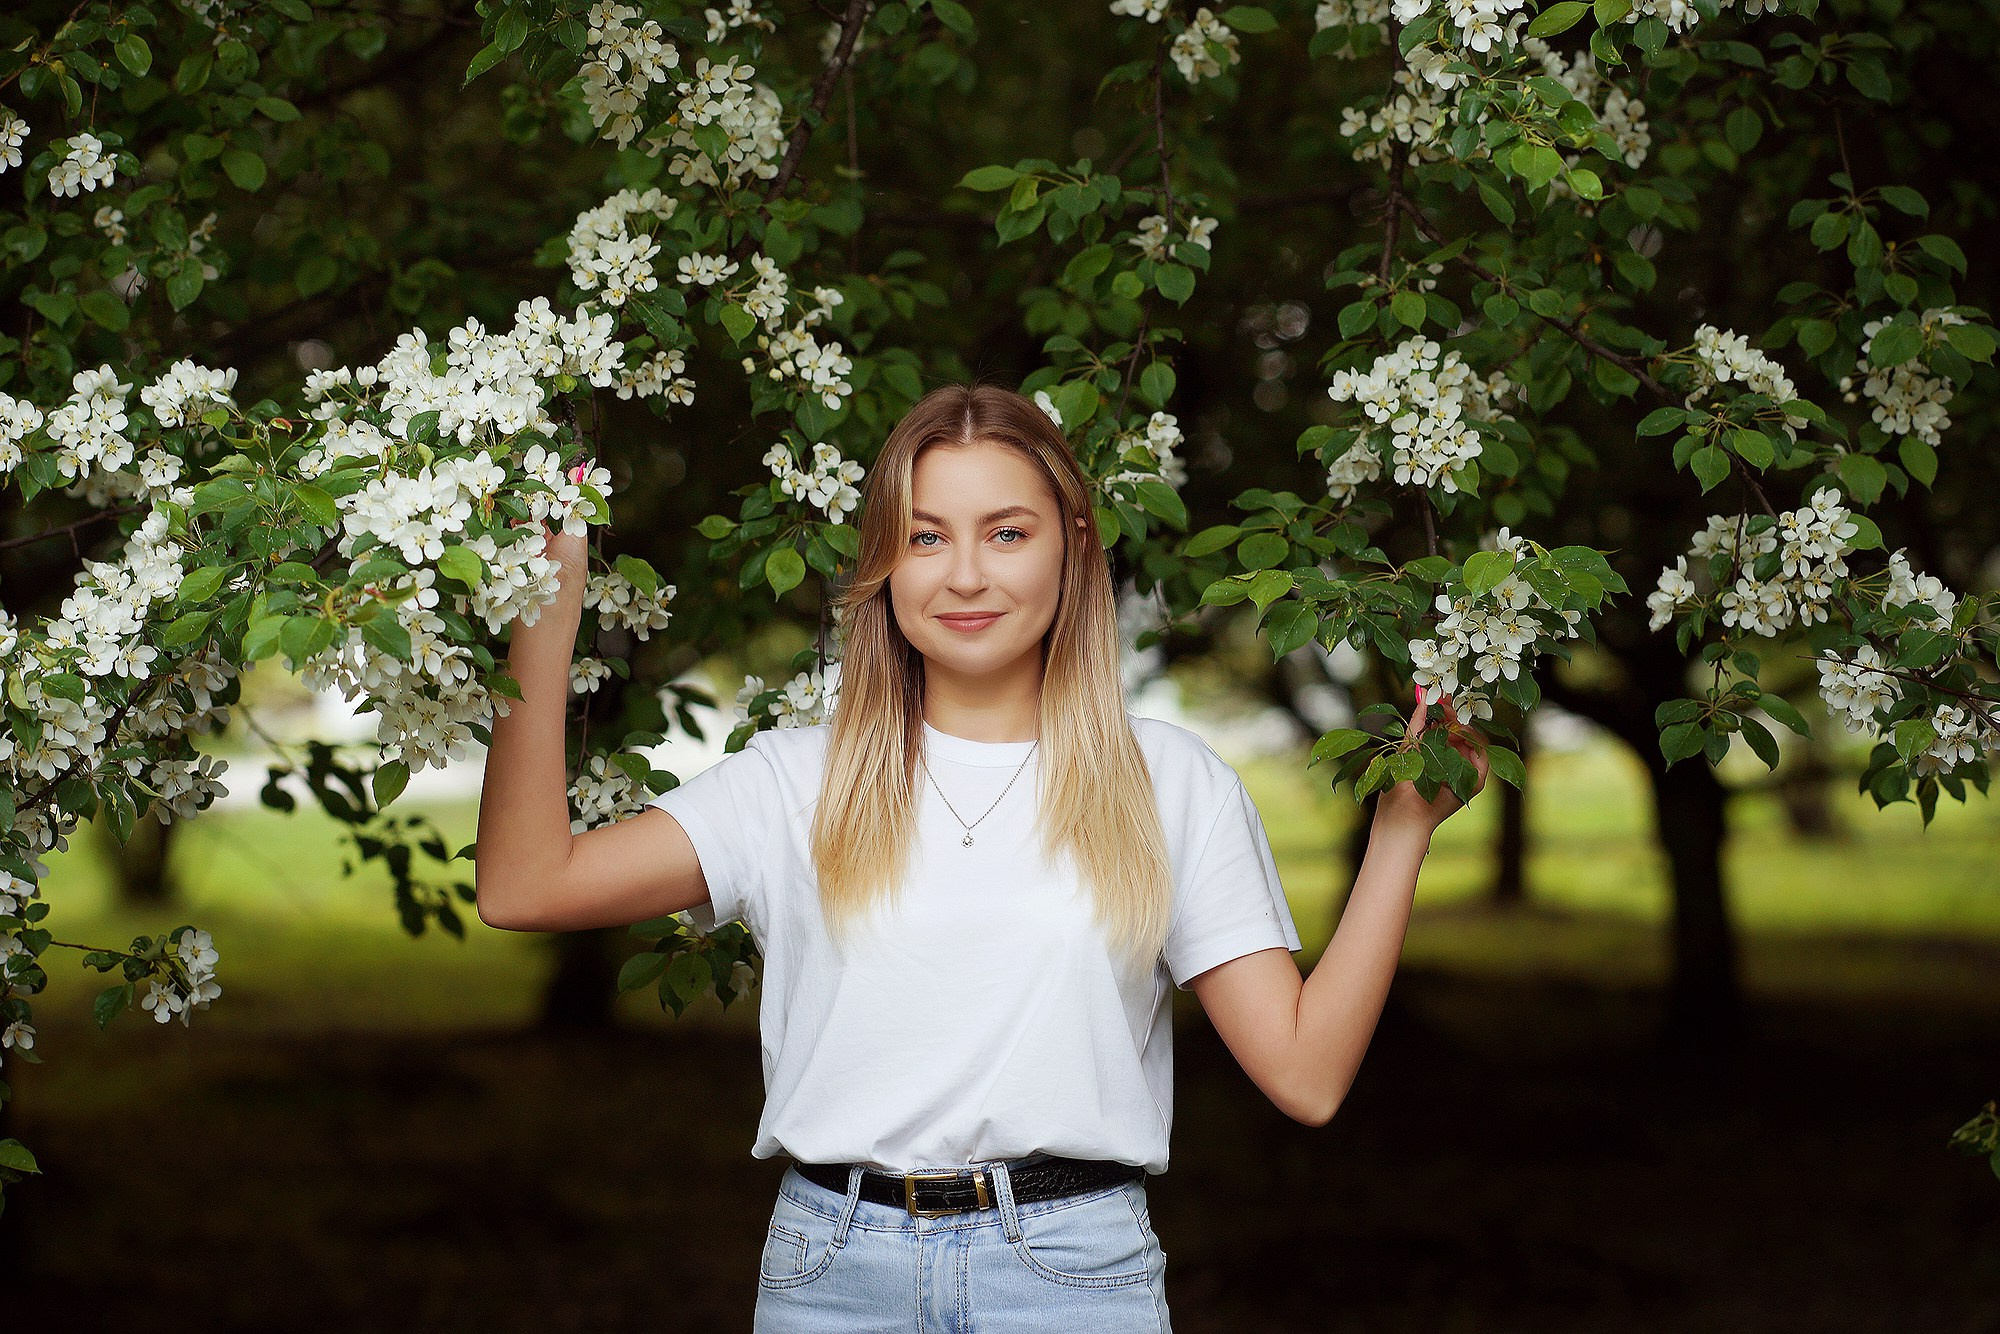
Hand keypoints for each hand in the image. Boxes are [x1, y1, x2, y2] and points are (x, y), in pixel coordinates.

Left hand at [1375, 688, 1490, 834]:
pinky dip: (1474, 742)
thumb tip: (1422, 694)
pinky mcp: (1473, 784)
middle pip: (1462, 732)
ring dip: (1463, 726)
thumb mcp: (1406, 747)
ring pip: (1474, 741)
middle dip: (1454, 715)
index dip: (1445, 711)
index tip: (1439, 697)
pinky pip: (1482, 757)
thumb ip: (1417, 722)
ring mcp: (1463, 773)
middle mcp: (1452, 763)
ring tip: (1450, 718)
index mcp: (1435, 755)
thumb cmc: (1396, 788)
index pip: (1448, 728)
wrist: (1401, 816)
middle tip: (1445, 703)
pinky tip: (1460, 732)